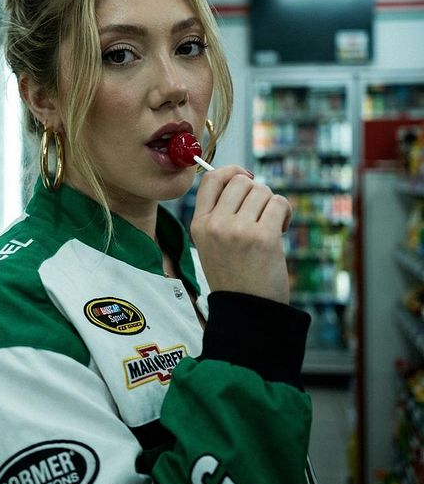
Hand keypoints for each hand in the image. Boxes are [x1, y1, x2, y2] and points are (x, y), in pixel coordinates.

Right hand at [190, 166, 291, 304]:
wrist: (247, 312)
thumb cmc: (235, 277)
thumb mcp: (212, 244)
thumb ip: (220, 213)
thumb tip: (245, 178)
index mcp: (199, 224)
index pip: (210, 179)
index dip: (231, 170)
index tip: (245, 176)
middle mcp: (215, 224)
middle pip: (241, 181)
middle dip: (257, 192)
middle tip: (261, 214)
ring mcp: (238, 230)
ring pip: (262, 190)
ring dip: (271, 204)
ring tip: (270, 226)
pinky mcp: (263, 236)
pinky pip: (279, 203)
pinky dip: (285, 213)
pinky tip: (281, 230)